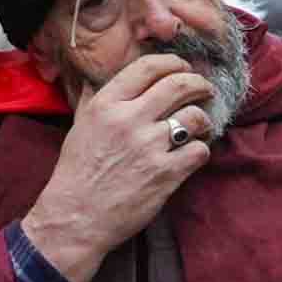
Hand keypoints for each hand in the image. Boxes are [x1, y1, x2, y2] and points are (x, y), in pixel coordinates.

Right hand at [21, 54, 216, 281]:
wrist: (76, 217)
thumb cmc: (77, 173)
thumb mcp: (79, 127)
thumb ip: (90, 100)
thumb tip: (91, 79)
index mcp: (106, 104)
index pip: (148, 67)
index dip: (173, 63)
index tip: (184, 68)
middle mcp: (128, 120)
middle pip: (178, 85)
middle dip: (199, 84)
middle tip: (205, 89)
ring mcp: (149, 147)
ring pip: (194, 117)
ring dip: (203, 119)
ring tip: (202, 126)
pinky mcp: (165, 174)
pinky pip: (199, 151)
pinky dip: (201, 150)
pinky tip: (194, 153)